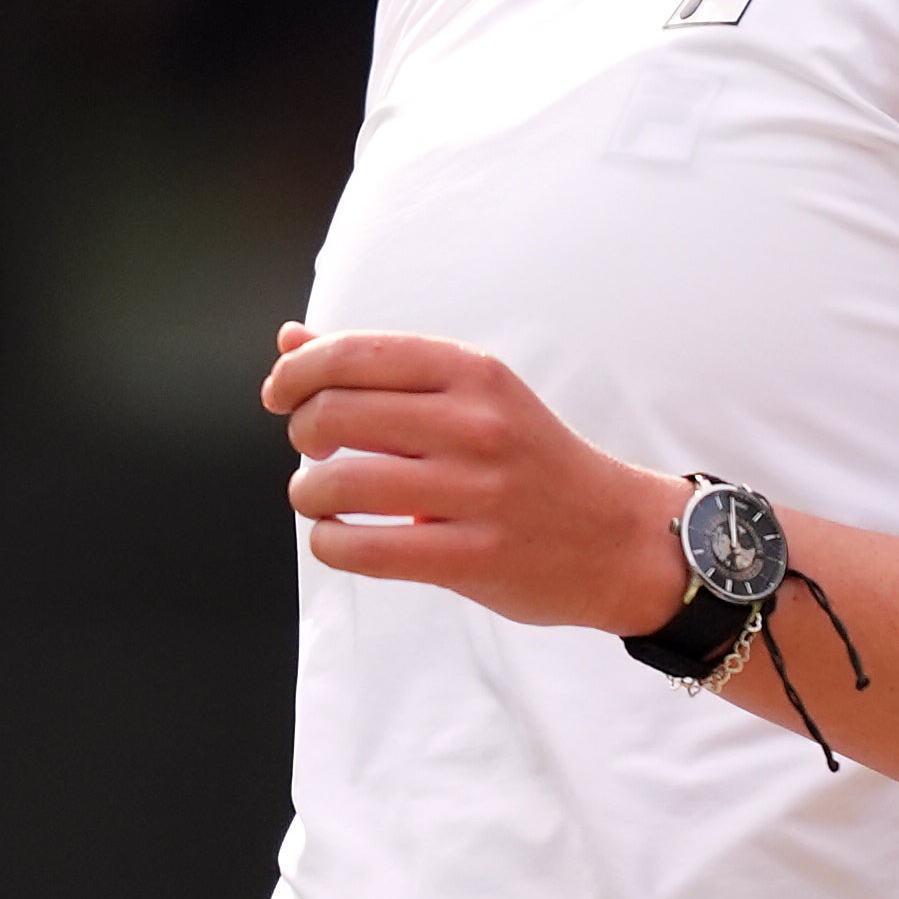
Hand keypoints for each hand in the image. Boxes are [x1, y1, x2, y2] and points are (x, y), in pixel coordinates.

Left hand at [260, 324, 691, 633]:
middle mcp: (476, 424)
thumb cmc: (532, 462)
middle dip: (302, 433)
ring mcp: (476, 492)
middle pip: (335, 413)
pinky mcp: (472, 557)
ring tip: (319, 498)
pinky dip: (329, 544)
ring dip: (308, 494)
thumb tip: (291, 341)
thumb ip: (382, 368)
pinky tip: (338, 538)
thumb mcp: (474, 396)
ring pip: (338, 484)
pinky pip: (364, 549)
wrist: (618, 536)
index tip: (281, 394)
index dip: (298, 373)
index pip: (356, 353)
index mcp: (475, 373)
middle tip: (313, 451)